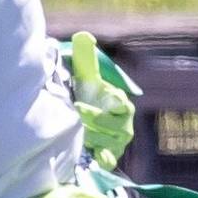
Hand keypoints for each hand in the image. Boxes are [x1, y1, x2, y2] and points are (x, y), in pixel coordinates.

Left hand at [63, 32, 138, 169]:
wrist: (80, 120)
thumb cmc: (86, 95)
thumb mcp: (85, 77)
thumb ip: (85, 58)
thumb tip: (83, 36)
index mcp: (122, 103)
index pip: (120, 103)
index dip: (104, 104)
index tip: (82, 104)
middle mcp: (123, 124)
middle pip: (112, 126)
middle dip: (92, 121)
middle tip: (73, 115)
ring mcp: (118, 143)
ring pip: (107, 143)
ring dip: (89, 138)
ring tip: (74, 132)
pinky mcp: (109, 157)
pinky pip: (106, 161)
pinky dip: (97, 158)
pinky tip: (84, 154)